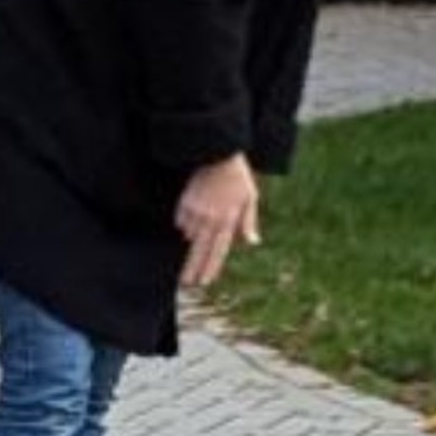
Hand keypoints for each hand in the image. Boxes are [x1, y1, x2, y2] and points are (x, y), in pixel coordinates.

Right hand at [175, 151, 260, 293]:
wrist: (218, 152)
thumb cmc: (237, 175)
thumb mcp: (250, 197)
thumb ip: (249, 222)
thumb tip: (252, 242)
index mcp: (227, 220)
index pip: (218, 251)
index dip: (210, 268)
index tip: (204, 282)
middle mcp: (210, 220)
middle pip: (199, 251)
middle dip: (191, 269)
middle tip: (186, 284)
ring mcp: (196, 212)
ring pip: (190, 236)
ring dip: (193, 239)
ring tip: (201, 226)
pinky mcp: (185, 203)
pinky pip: (182, 221)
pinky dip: (186, 222)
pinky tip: (194, 214)